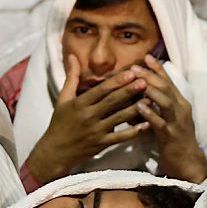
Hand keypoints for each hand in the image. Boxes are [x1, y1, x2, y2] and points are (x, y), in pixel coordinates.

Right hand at [26, 55, 149, 183]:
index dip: (116, 81)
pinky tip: (146, 124)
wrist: (56, 151)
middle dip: (129, 91)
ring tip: (150, 99)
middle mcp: (89, 117)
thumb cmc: (59, 122)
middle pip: (112, 102)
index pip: (101, 90)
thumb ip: (71, 77)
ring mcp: (97, 131)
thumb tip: (73, 56)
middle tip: (145, 81)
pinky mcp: (102, 144)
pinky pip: (120, 137)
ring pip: (119, 118)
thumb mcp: (63, 99)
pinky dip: (134, 131)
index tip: (130, 72)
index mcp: (80, 104)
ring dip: (135, 108)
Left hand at [132, 54, 206, 182]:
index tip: (146, 57)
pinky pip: (160, 123)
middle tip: (136, 67)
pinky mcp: (171, 136)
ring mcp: (177, 122)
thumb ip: (160, 105)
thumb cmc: (175, 140)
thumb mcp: (169, 118)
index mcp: (181, 104)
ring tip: (138, 81)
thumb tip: (144, 91)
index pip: (170, 82)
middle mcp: (181, 110)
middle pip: (167, 88)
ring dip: (152, 91)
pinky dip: (150, 113)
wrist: (188, 163)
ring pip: (166, 102)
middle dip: (151, 76)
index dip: (158, 69)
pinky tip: (139, 106)